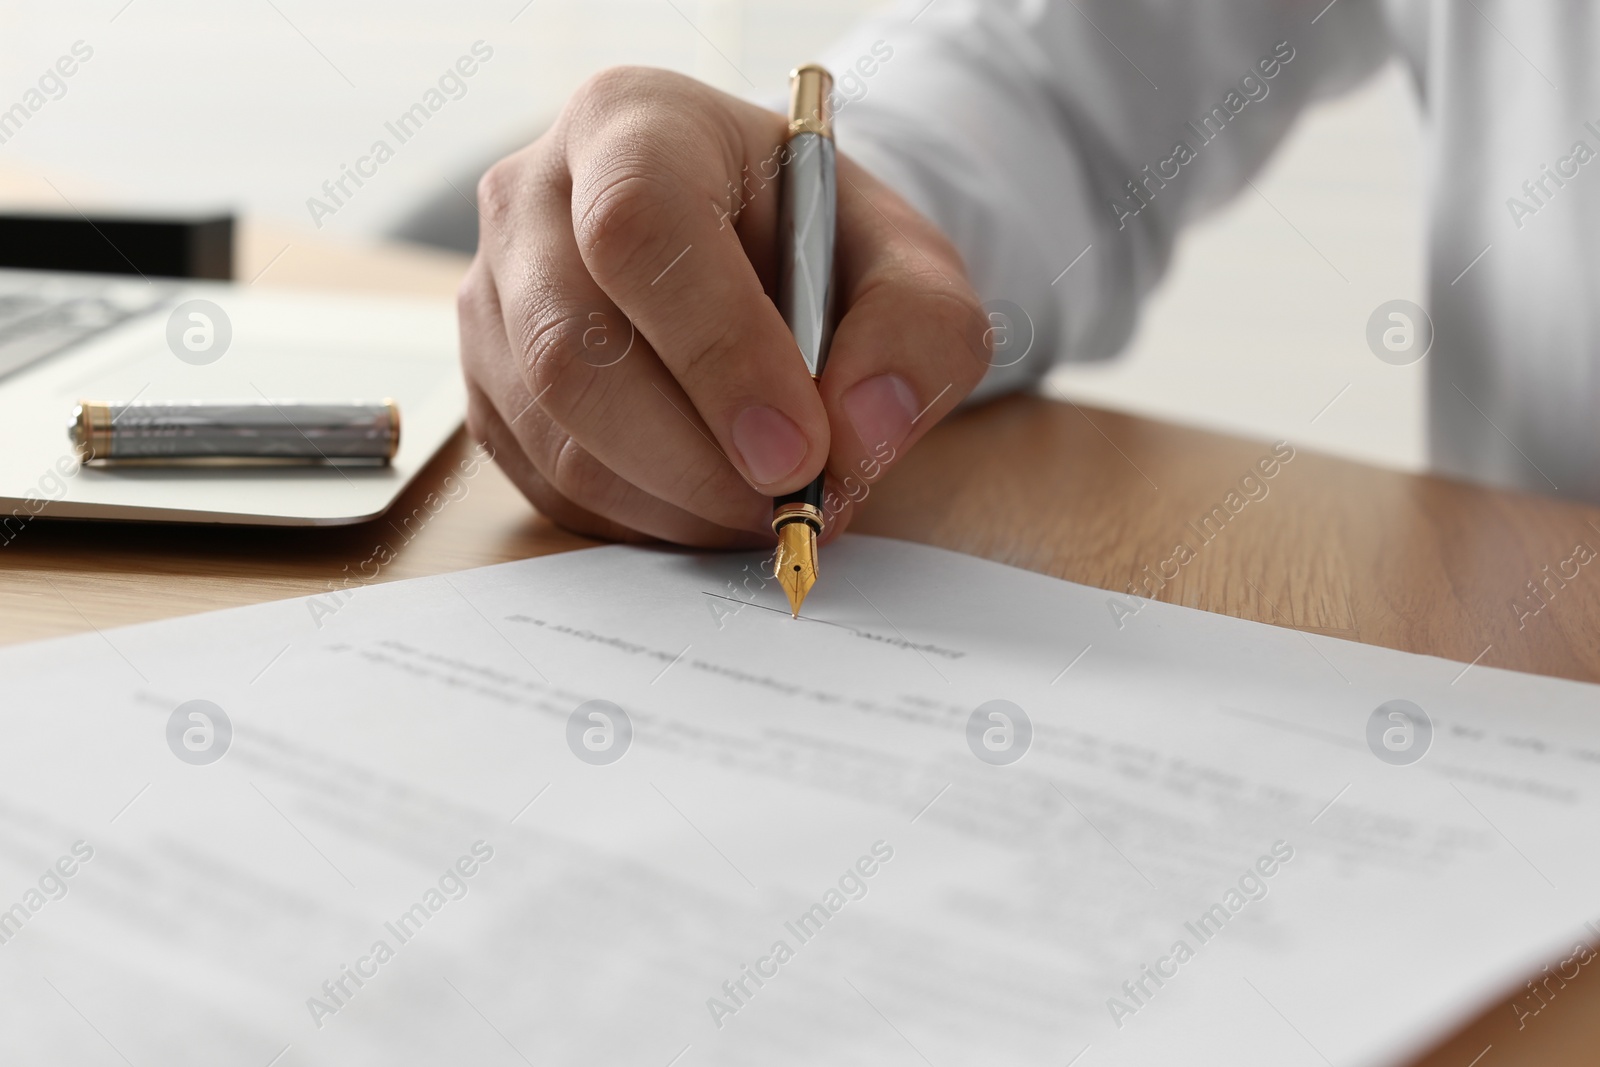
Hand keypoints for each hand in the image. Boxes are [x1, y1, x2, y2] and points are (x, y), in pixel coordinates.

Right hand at [458, 66, 989, 546]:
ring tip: (769, 504)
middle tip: (794, 504)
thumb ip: (919, 330)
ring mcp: (492, 302)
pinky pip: (549, 488)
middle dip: (698, 462)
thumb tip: (863, 433)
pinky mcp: (486, 391)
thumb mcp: (908, 260)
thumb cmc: (819, 246)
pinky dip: (645, 521)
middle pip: (573, 353)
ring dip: (679, 504)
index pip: (640, 226)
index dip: (719, 351)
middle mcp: (531, 202)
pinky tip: (710, 500)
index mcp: (632, 125)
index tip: (799, 449)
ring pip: (557, 439)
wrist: (753, 257)